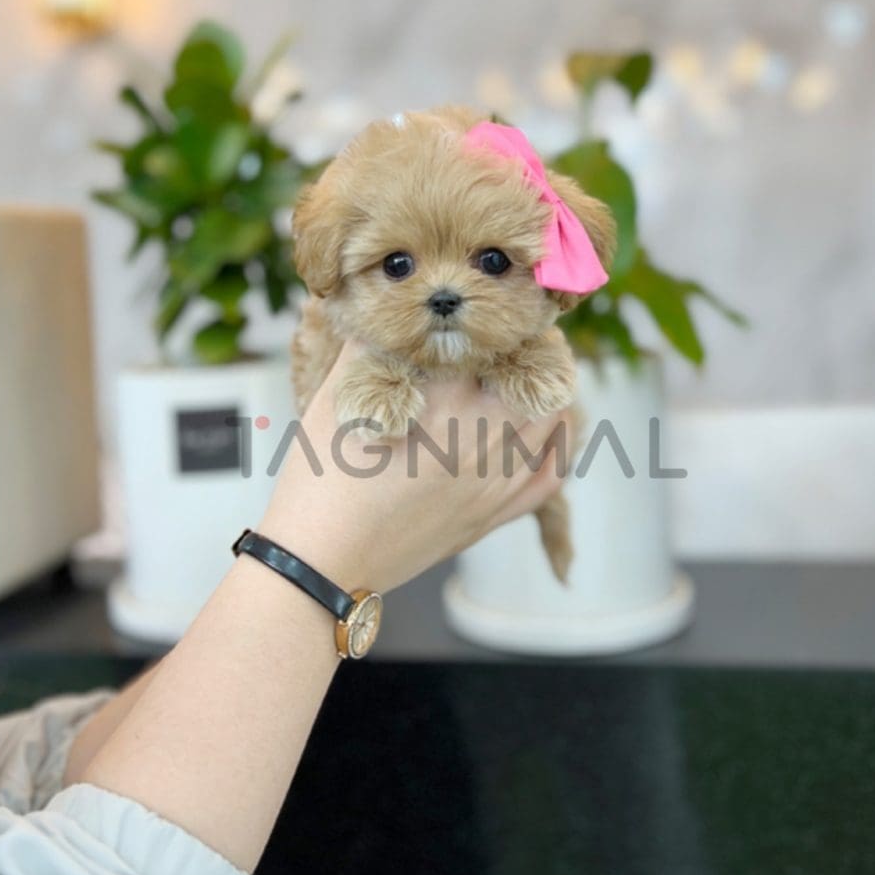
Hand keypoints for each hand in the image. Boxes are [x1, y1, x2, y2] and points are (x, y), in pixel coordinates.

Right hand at [258, 342, 572, 593]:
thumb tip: (384, 317)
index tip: (491, 310)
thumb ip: (365, 348)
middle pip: (534, 379)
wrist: (320, 564)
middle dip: (531, 351)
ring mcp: (492, 484)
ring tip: (533, 372)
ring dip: (546, 391)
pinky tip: (546, 430)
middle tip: (518, 334)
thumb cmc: (319, 482)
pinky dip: (554, 448)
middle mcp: (481, 440)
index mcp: (445, 405)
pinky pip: (547, 479)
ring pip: (550, 424)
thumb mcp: (335, 401)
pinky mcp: (491, 517)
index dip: (493, 323)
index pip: (491, 345)